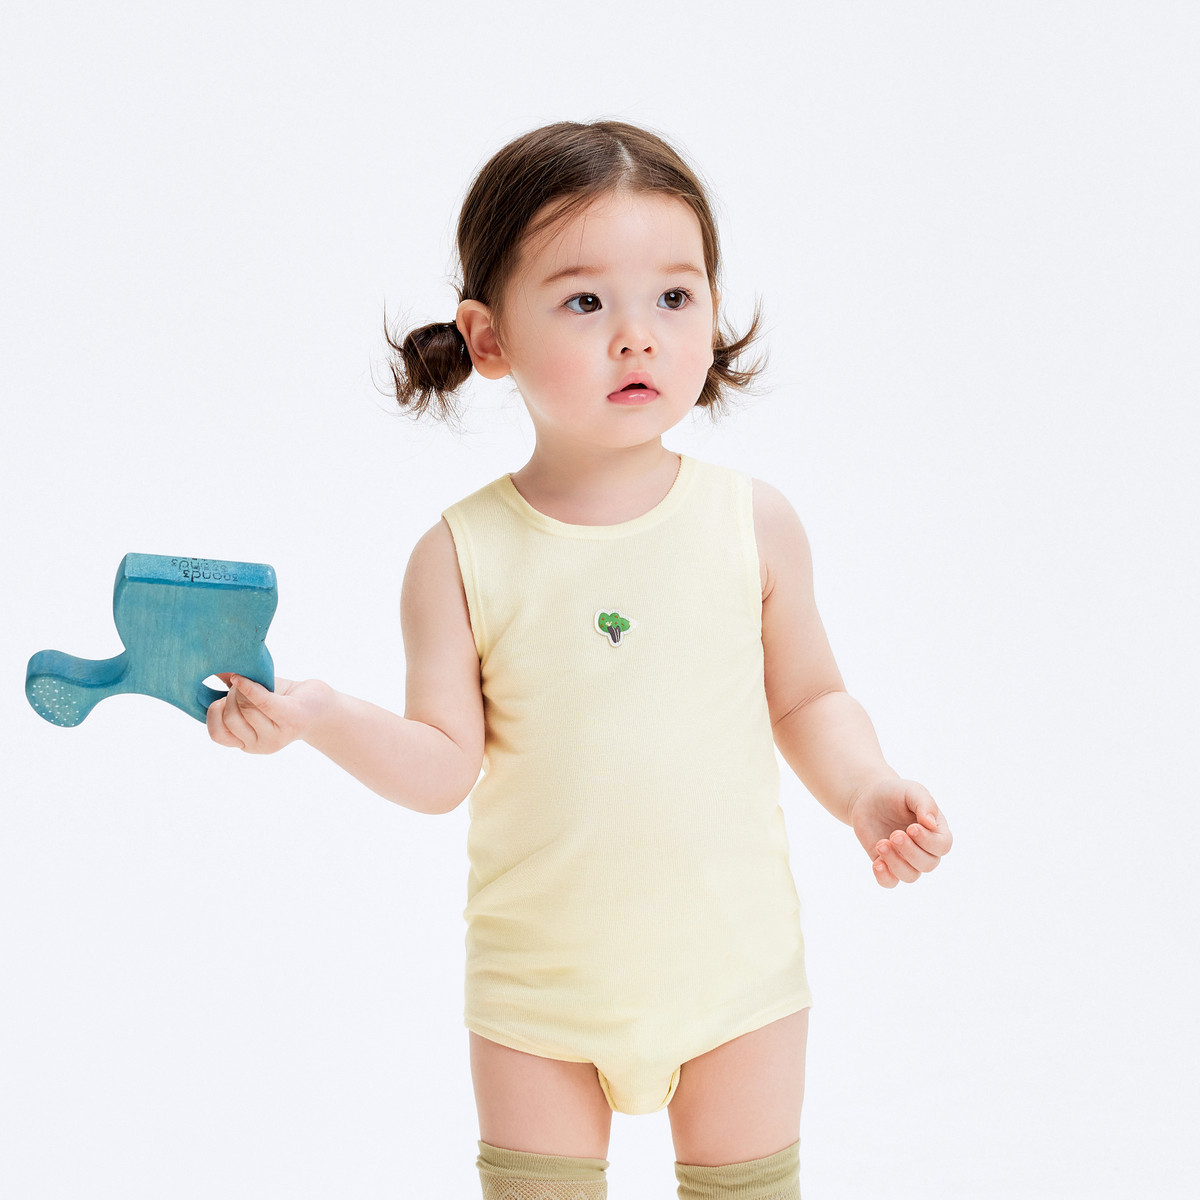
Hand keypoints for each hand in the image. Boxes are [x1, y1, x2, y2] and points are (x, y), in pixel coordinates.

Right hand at [206, 674, 333, 753]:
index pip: (217, 734)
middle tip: (243, 684)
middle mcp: (260, 745)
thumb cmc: (284, 699)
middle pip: (229, 716)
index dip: (213, 713)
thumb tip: (209, 670)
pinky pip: (262, 702)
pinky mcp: (290, 719)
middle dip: (231, 695)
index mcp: (247, 743)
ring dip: (245, 688)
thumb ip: (229, 693)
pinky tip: (241, 678)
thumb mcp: (252, 700)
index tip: (220, 699)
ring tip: (257, 684)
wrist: (320, 705)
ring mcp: (276, 735)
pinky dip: (249, 687)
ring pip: (244, 707)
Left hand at [847, 778, 952, 887]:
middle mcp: (925, 849)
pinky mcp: (887, 864)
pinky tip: (876, 863)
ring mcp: (906, 859)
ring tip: (882, 844)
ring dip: (896, 863)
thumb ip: (924, 804)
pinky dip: (884, 877)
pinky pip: (890, 882)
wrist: (869, 798)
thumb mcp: (911, 791)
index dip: (928, 841)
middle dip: (910, 851)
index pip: (942, 846)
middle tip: (894, 835)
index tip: (911, 828)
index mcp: (936, 831)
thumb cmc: (895, 793)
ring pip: (910, 876)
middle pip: (928, 864)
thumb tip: (931, 824)